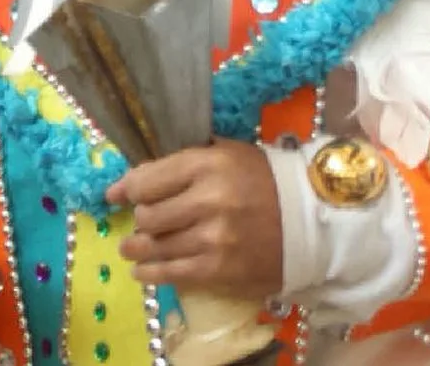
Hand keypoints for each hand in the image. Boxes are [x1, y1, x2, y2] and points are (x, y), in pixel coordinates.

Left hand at [111, 140, 282, 300]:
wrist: (312, 221)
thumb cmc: (267, 181)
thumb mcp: (229, 155)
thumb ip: (186, 162)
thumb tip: (136, 178)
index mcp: (210, 164)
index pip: (147, 180)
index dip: (127, 188)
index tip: (117, 195)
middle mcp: (208, 199)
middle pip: (147, 215)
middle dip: (141, 219)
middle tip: (144, 221)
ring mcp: (212, 238)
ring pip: (153, 246)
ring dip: (137, 248)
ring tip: (133, 248)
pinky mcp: (217, 269)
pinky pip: (168, 273)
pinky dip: (149, 272)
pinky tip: (142, 269)